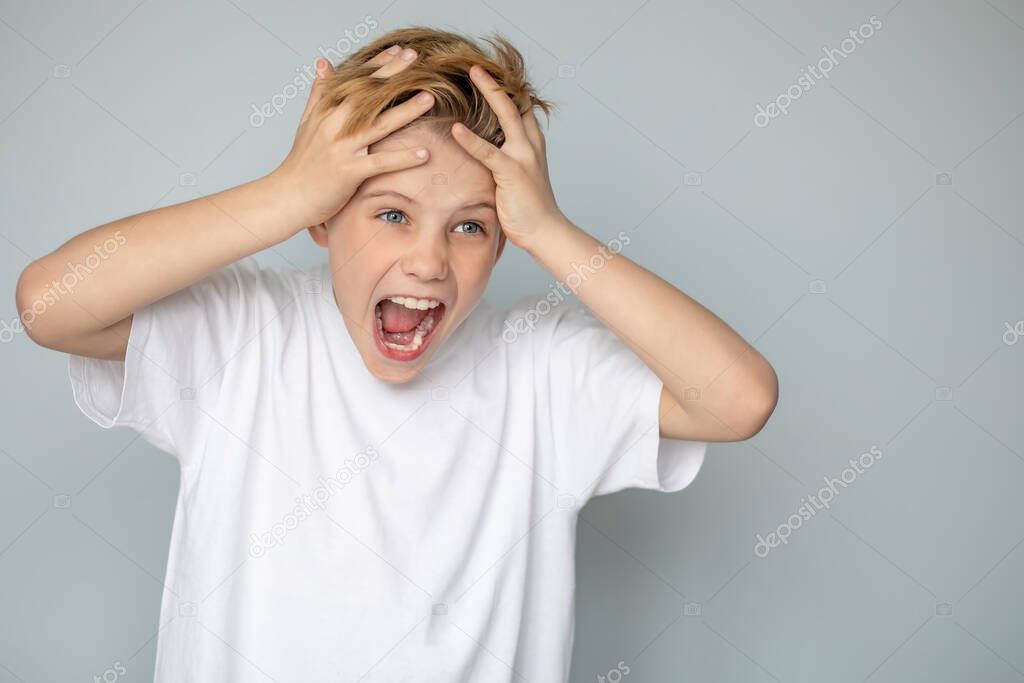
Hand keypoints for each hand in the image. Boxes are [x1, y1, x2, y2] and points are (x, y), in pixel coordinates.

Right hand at [269, 46, 435, 229]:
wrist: (287, 196)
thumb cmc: (301, 162)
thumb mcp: (307, 122)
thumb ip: (319, 92)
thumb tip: (323, 62)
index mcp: (327, 112)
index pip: (356, 81)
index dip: (379, 65)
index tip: (400, 51)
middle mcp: (334, 125)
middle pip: (367, 95)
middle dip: (393, 75)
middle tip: (416, 58)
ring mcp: (341, 148)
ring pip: (377, 125)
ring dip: (405, 111)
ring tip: (429, 98)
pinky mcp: (347, 172)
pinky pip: (379, 163)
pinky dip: (401, 158)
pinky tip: (423, 153)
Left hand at [449, 65, 565, 250]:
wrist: (546, 231)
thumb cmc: (529, 206)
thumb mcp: (518, 174)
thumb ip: (504, 156)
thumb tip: (482, 148)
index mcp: (532, 142)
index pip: (520, 105)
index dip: (505, 87)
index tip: (485, 72)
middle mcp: (531, 143)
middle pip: (517, 100)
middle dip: (498, 79)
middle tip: (477, 62)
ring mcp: (524, 156)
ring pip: (508, 114)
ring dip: (490, 91)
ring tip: (471, 74)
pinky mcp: (513, 173)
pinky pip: (489, 152)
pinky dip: (471, 140)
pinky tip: (456, 129)